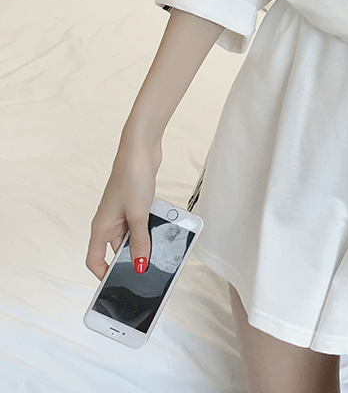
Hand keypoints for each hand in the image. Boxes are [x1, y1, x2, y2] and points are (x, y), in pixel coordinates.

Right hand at [86, 143, 160, 279]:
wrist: (140, 150)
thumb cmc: (132, 177)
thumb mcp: (138, 214)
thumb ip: (139, 241)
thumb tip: (138, 265)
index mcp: (101, 227)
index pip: (94, 260)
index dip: (104, 275)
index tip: (119, 285)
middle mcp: (109, 222)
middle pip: (117, 250)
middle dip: (132, 259)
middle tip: (150, 271)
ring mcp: (123, 212)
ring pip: (133, 235)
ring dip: (146, 241)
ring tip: (162, 249)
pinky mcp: (136, 203)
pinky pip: (142, 222)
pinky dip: (152, 226)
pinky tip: (165, 228)